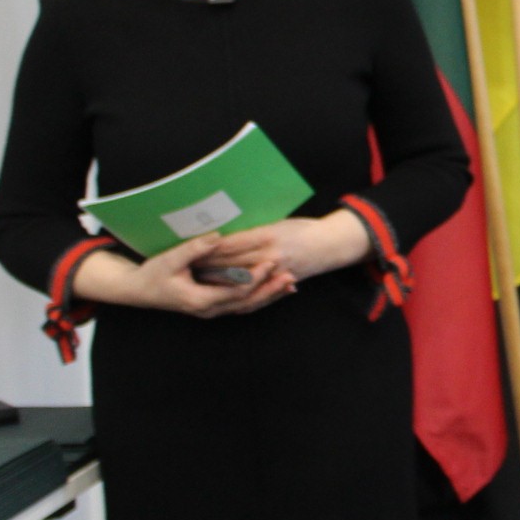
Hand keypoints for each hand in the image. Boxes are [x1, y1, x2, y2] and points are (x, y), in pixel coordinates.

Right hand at [71, 234, 294, 317]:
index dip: (256, 278)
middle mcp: (209, 310)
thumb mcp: (169, 260)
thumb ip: (193, 249)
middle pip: (248, 302)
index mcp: (200, 300)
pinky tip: (274, 288)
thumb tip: (216, 237)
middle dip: (270, 290)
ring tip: (290, 284)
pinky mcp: (214, 305)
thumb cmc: (152, 275)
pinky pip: (241, 303)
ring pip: (247, 306)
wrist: (138, 291)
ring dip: (268, 295)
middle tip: (290, 275)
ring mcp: (212, 310)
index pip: (236, 291)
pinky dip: (259, 296)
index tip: (271, 262)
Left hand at [206, 209, 371, 283]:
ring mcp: (276, 272)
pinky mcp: (280, 284)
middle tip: (186, 266)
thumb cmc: (305, 228)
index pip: (230, 244)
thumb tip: (226, 235)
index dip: (208, 248)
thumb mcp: (279, 223)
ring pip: (240, 283)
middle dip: (207, 266)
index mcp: (267, 236)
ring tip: (199, 281)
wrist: (333, 243)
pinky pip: (255, 296)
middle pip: (231, 264)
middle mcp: (270, 256)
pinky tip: (224, 296)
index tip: (190, 248)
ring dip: (219, 282)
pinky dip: (237, 296)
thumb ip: (254, 231)